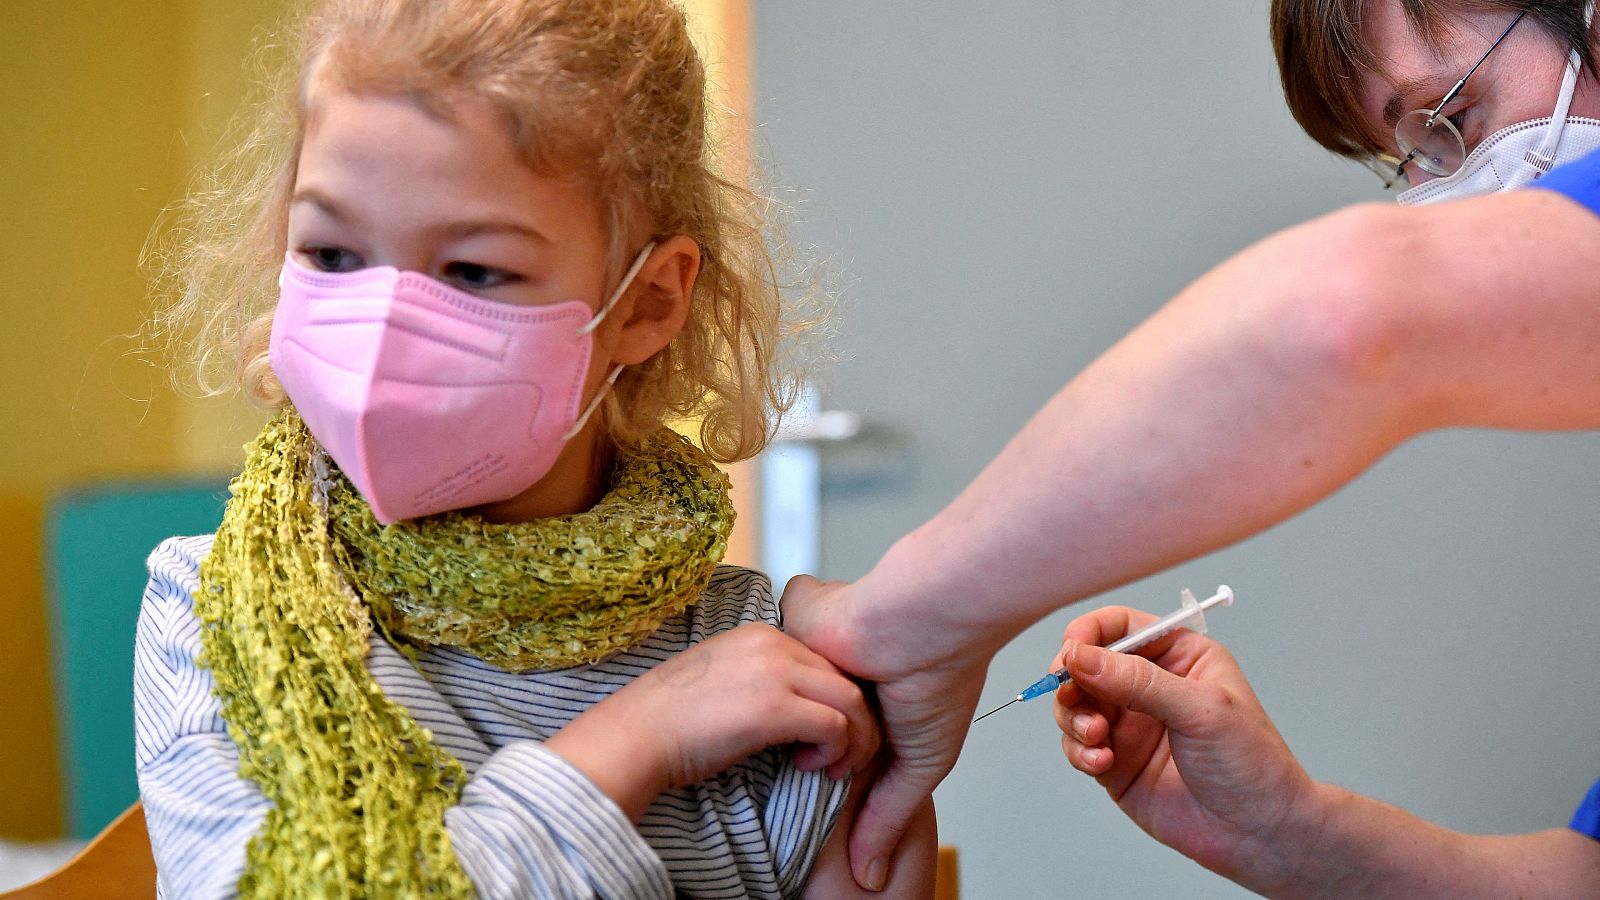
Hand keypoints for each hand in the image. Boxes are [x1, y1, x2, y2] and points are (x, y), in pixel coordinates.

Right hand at [546, 623, 878, 819]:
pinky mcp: (774, 707)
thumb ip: (762, 678)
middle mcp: (771, 642)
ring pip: (851, 699)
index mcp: (759, 633)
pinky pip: (837, 726)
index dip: (837, 698)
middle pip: (846, 675)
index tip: (828, 732)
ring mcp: (774, 671)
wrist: (633, 738)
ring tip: (833, 766)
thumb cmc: (669, 723)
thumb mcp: (721, 679)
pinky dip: (836, 751)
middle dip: (858, 719)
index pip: (826, 659)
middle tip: (845, 755)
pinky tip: (810, 766)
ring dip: (854, 739)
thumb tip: (801, 705)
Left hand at [781, 574, 992, 890]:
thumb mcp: (918, 763)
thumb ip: (885, 814)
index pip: (824, 732)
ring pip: (778, 678)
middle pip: (795, 708)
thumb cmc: (941, 680)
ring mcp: (818, 640)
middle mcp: (840, 666)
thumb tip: (869, 878)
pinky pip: (770, 639)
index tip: (814, 781)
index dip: (817, 761)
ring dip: (789, 702)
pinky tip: (786, 669)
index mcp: (867, 695)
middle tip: (802, 760)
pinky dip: (778, 656)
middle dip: (797, 737)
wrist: (927, 621)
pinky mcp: (798, 613)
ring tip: (798, 725)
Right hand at [1053, 605, 1319, 883]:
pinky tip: (1102, 762)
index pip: (1119, 627)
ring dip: (1074, 719)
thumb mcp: (1200, 709)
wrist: (1259, 834)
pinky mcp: (1116, 763)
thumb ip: (1137, 681)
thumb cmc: (1250, 762)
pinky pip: (1077, 746)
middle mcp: (1148, 686)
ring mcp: (1129, 725)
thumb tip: (1080, 657)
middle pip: (1086, 665)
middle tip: (1074, 698)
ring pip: (1074, 706)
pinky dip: (1079, 752)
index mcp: (1177, 657)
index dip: (1089, 634)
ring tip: (1097, 738)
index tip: (1071, 654)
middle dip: (1073, 681)